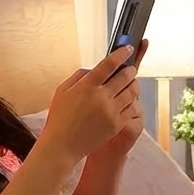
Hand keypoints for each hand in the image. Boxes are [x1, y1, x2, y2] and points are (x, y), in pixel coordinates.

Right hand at [39, 46, 140, 167]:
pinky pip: (132, 108)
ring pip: (132, 92)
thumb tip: (94, 69)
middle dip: (130, 69)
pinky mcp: (116, 124)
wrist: (62, 146)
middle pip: (125, 76)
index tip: (127, 49)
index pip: (109, 64)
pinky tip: (129, 99)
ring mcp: (110, 111)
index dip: (121, 54)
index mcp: (86, 86)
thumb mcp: (62, 91)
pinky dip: (132, 101)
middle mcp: (101, 97)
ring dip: (134, 84)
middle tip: (130, 68)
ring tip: (131, 83)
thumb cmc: (59, 118)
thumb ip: (79, 76)